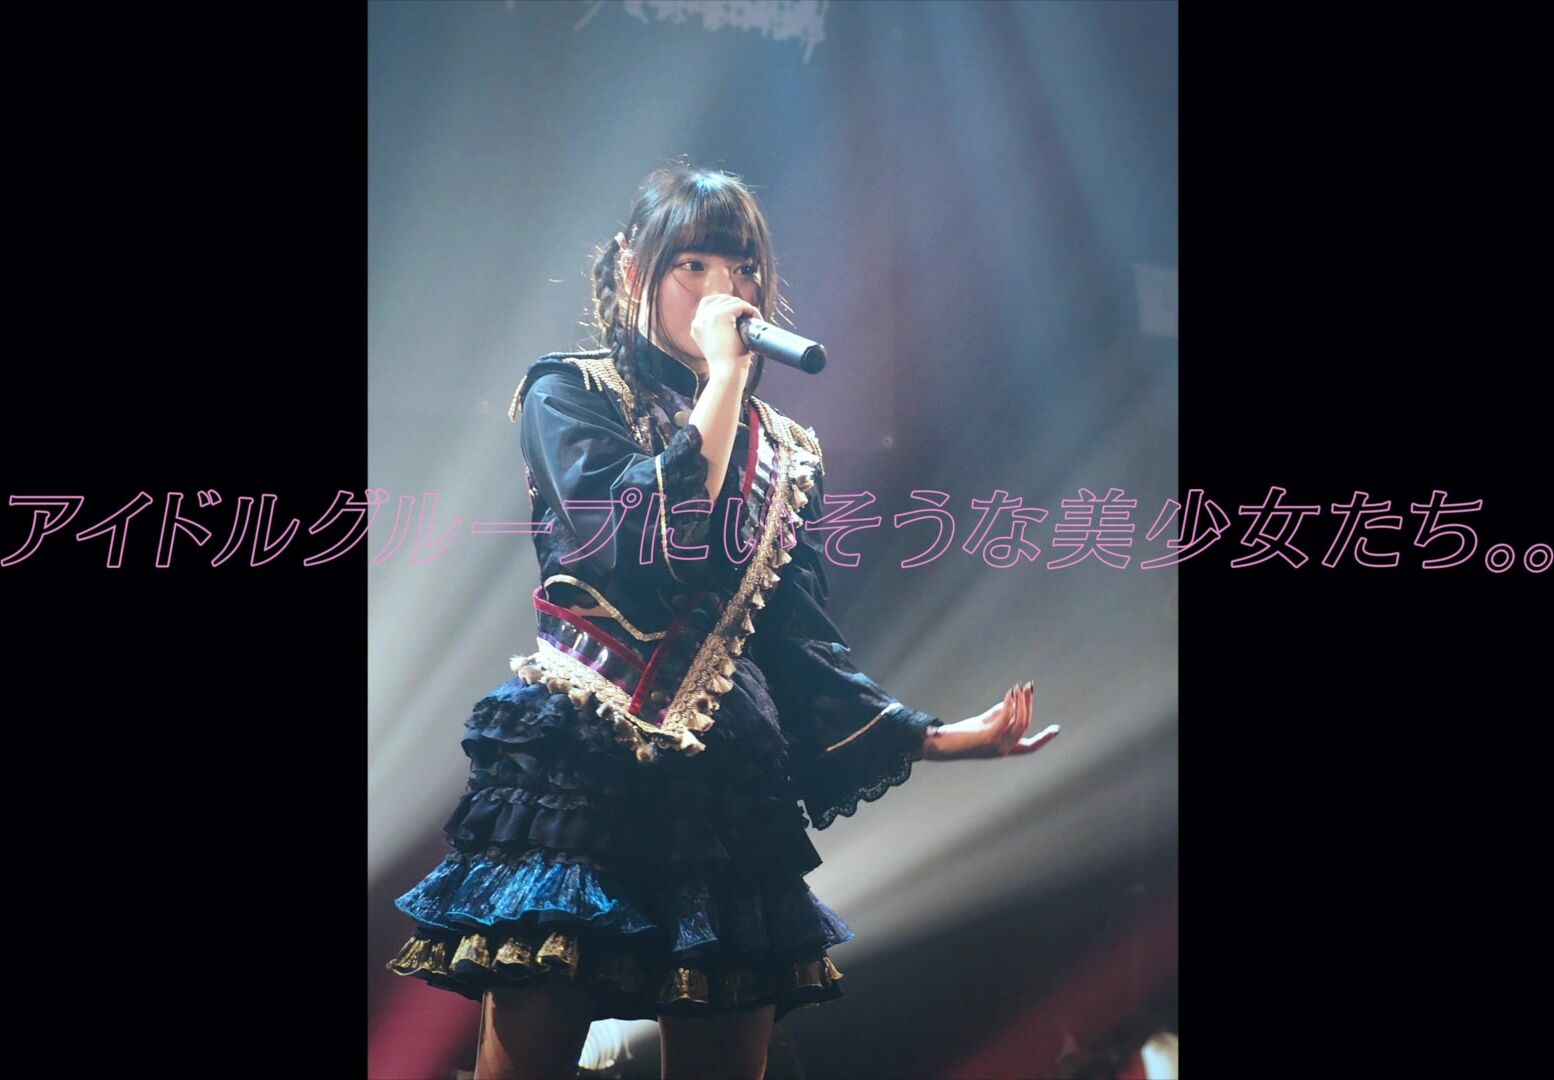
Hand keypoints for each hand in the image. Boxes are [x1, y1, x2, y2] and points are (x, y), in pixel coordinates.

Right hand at [689, 293, 760, 379]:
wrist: (726, 373)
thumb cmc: (728, 365)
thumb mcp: (720, 344)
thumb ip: (722, 330)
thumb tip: (737, 319)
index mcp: (696, 327)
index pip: (708, 303)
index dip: (724, 304)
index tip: (738, 311)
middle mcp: (699, 320)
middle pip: (719, 299)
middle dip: (736, 304)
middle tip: (748, 315)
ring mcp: (708, 317)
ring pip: (731, 301)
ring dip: (745, 307)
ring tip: (754, 318)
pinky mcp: (720, 316)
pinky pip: (740, 305)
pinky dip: (751, 310)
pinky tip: (756, 318)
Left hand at [920, 681, 1059, 760]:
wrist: (942, 743)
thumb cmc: (962, 734)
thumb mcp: (984, 723)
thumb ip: (999, 713)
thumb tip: (1012, 700)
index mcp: (1005, 749)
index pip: (1030, 747)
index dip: (1045, 739)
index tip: (1057, 729)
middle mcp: (1004, 749)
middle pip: (1026, 726)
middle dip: (1029, 705)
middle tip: (1029, 687)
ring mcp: (997, 745)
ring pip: (1019, 722)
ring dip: (1021, 702)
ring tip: (1019, 687)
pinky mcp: (988, 736)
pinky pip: (1006, 718)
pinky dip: (1010, 704)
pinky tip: (1009, 692)